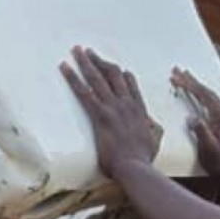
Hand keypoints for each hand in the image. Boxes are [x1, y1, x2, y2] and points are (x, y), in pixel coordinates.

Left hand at [62, 47, 162, 178]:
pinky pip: (83, 91)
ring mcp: (113, 108)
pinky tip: (64, 67)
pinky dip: (72, 78)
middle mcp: (126, 103)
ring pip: (97, 77)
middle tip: (87, 52)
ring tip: (76, 50)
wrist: (135, 167)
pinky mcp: (100, 115)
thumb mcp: (155, 139)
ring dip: (85, 62)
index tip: (111, 67)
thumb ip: (153, 127)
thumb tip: (152, 123)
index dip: (119, 73)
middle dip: (99, 61)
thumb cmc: (143, 158)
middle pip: (112, 74)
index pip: (129, 83)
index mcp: (139, 109)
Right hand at [172, 66, 219, 187]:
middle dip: (191, 81)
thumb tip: (191, 117)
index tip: (177, 78)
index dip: (190, 85)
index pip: (205, 95)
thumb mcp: (209, 148)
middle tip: (176, 70)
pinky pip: (210, 102)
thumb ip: (201, 132)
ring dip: (195, 86)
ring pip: (208, 96)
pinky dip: (200, 95)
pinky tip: (194, 92)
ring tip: (183, 76)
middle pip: (207, 92)